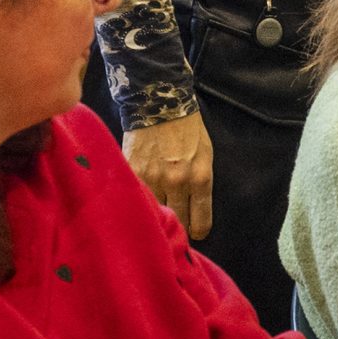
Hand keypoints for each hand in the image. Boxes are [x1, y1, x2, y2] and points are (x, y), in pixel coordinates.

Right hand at [125, 110, 214, 238]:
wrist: (160, 104)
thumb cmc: (187, 130)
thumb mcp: (205, 155)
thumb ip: (200, 183)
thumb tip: (195, 211)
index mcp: (200, 178)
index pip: (200, 220)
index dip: (197, 231)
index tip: (195, 234)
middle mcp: (177, 182)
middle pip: (177, 221)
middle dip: (177, 227)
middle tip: (175, 229)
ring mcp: (153, 178)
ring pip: (154, 211)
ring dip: (155, 214)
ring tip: (155, 215)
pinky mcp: (132, 172)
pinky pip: (136, 196)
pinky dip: (138, 200)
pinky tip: (138, 201)